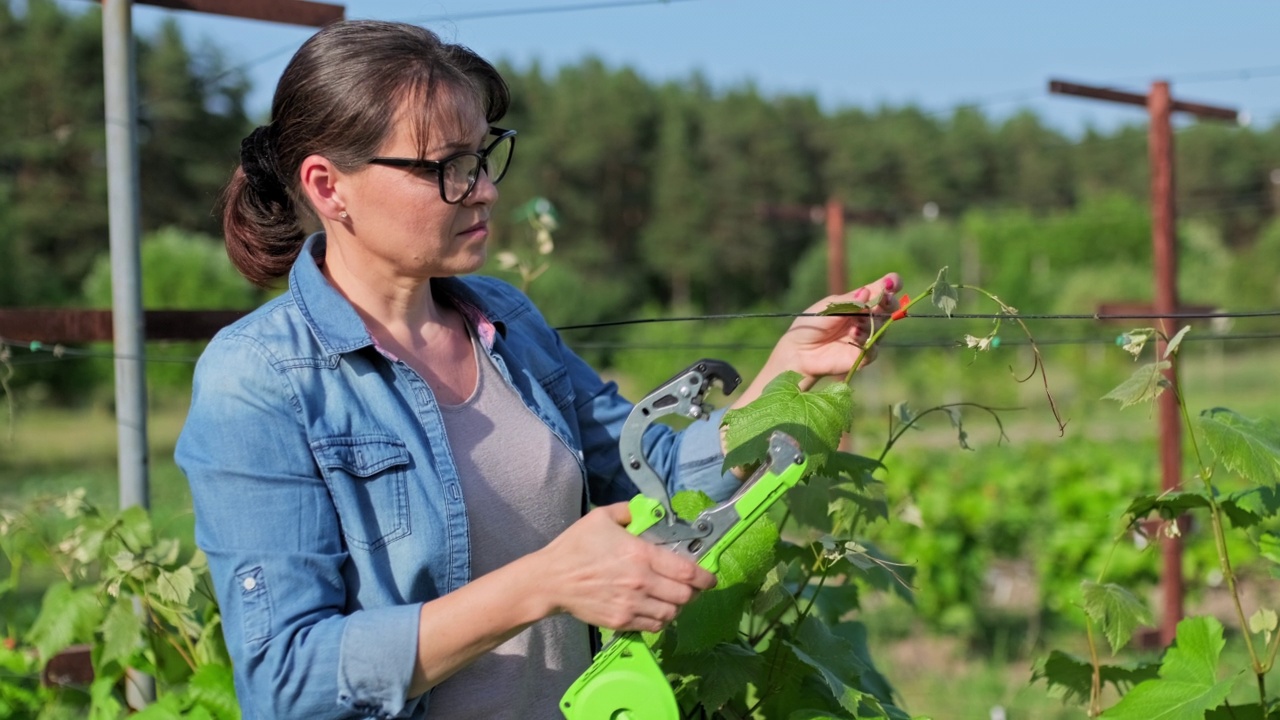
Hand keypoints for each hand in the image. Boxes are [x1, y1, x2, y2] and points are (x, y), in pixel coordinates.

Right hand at [533, 503, 715, 632]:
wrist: (551, 580)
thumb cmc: (576, 546)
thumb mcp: (601, 517)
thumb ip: (630, 511)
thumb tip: (649, 510)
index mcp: (640, 555)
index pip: (686, 571)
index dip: (704, 577)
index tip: (710, 577)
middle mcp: (641, 582)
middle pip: (684, 596)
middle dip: (693, 592)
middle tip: (691, 587)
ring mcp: (631, 605)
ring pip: (672, 614)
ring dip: (678, 607)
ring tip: (673, 598)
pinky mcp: (621, 622)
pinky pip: (654, 626)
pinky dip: (661, 620)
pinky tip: (657, 610)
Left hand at [735, 273, 899, 404]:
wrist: (798, 351)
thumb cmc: (811, 325)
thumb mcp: (828, 308)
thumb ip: (849, 302)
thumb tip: (868, 292)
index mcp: (859, 302)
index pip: (881, 290)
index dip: (891, 284)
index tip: (894, 282)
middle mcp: (866, 318)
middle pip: (889, 308)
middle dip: (889, 303)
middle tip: (883, 301)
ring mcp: (866, 336)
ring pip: (882, 327)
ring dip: (871, 323)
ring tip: (854, 325)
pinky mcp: (862, 356)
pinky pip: (873, 349)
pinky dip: (866, 341)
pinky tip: (854, 337)